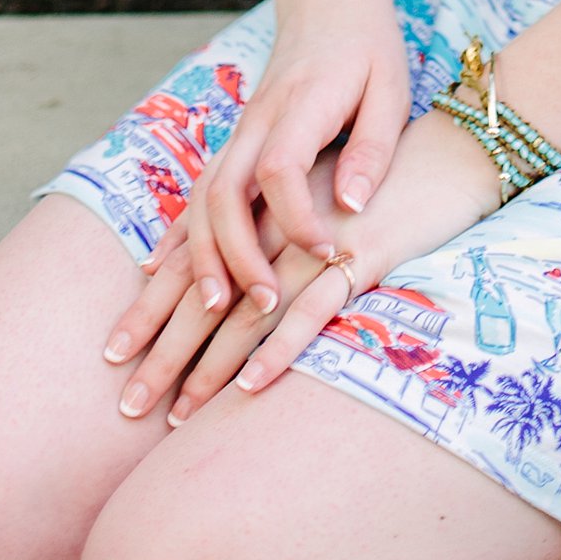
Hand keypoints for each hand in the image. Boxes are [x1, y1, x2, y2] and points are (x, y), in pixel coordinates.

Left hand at [109, 108, 518, 427]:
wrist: (445, 146)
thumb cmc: (379, 181)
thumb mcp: (314, 200)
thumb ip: (269, 231)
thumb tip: (229, 277)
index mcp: (258, 209)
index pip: (189, 266)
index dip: (150, 310)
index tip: (114, 354)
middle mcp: (274, 226)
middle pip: (205, 296)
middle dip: (163, 351)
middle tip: (128, 404)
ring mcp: (313, 244)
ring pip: (248, 312)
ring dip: (210, 366)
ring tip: (178, 413)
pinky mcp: (359, 257)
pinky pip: (313, 310)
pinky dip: (280, 349)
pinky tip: (252, 386)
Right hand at [174, 0, 412, 324]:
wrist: (328, 1)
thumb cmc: (367, 47)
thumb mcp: (390, 90)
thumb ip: (373, 149)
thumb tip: (353, 207)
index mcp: (299, 106)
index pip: (279, 169)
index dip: (298, 219)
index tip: (329, 255)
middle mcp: (257, 122)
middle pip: (223, 191)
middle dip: (234, 253)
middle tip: (262, 305)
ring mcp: (239, 132)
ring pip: (202, 196)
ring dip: (202, 253)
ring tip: (213, 309)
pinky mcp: (236, 142)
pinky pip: (199, 191)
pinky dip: (182, 233)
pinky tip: (166, 272)